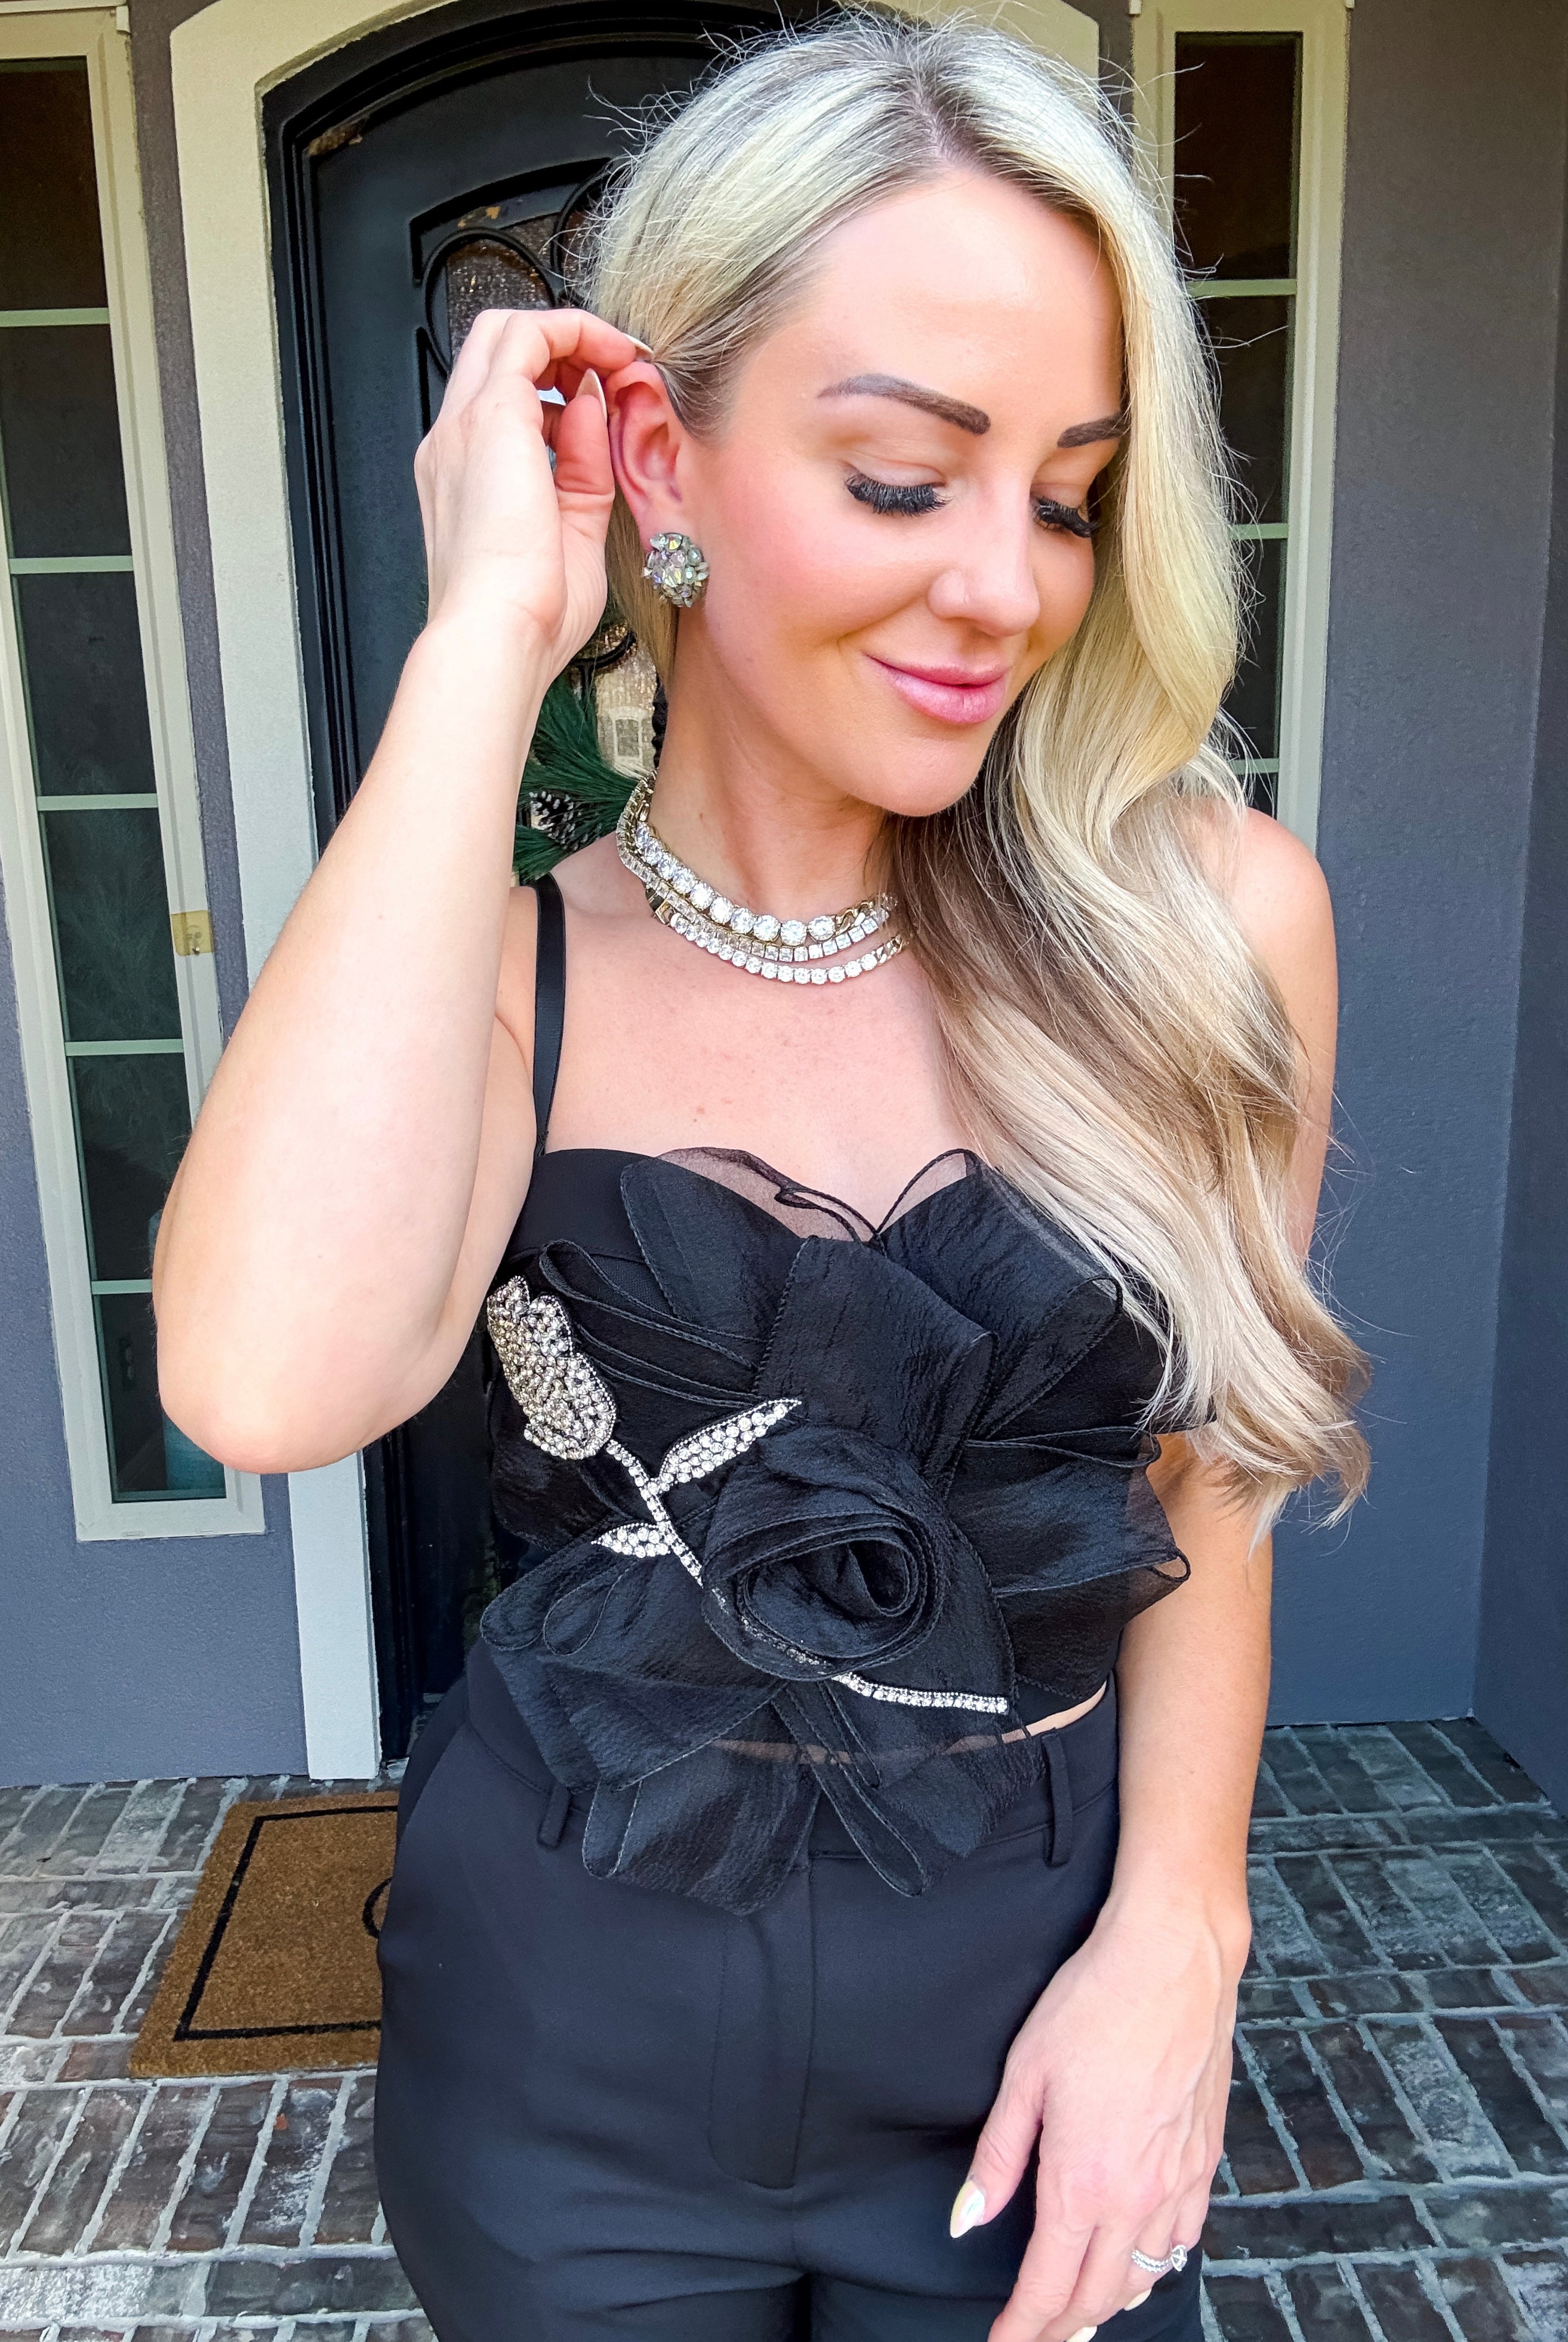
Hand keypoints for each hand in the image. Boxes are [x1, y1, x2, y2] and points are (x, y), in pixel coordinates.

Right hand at [412, 305, 643, 671]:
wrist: (496, 637)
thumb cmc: (530, 614)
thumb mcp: (574, 532)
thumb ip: (582, 469)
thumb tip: (591, 412)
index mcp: (467, 478)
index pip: (506, 400)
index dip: (560, 384)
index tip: (607, 397)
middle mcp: (455, 444)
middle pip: (497, 350)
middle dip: (561, 344)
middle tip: (615, 366)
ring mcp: (466, 427)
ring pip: (506, 331)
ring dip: (569, 333)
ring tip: (620, 360)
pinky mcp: (492, 418)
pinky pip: (530, 337)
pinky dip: (576, 333)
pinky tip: (615, 360)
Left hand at [956, 1904, 1240, 2340]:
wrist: (1173, 1962)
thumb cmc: (1092, 2006)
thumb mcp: (1023, 2076)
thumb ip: (997, 2159)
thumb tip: (967, 2221)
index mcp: (1082, 2182)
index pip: (1048, 2285)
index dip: (1022, 2327)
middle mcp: (1136, 2196)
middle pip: (1099, 2294)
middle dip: (1062, 2326)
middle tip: (1034, 2336)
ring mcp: (1178, 2181)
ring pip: (1145, 2273)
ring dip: (1110, 2302)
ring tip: (1082, 2312)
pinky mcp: (1205, 2159)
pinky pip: (1184, 2238)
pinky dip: (1157, 2264)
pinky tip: (1143, 2260)